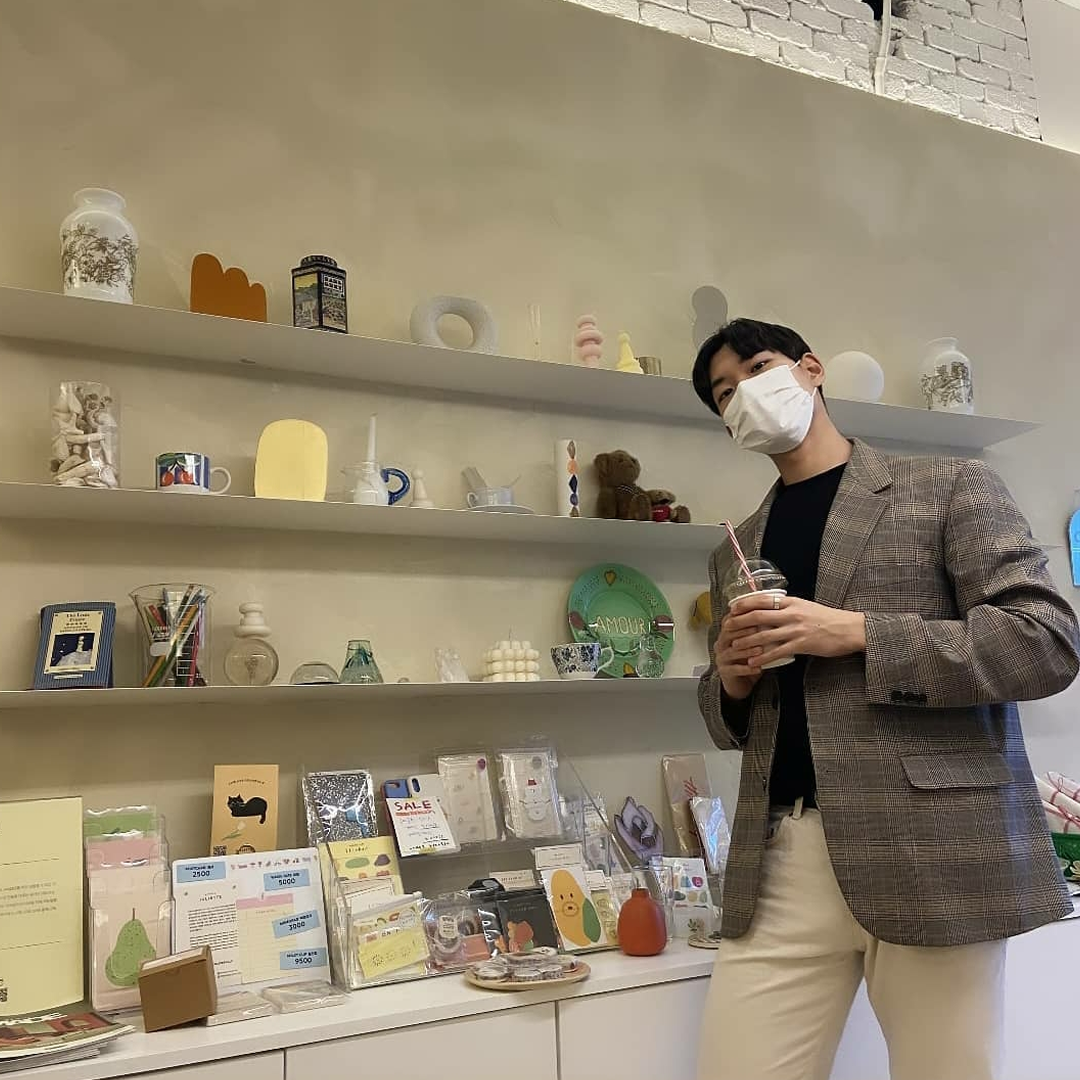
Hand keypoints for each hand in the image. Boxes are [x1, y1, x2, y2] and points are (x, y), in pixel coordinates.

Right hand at [713, 612, 764, 700]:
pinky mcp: (724, 672)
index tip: (756, 614)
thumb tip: (773, 618)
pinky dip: (747, 669)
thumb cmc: (747, 659)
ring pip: (732, 652)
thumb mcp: (752, 642)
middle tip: (758, 630)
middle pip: (728, 634)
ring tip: (760, 650)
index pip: (730, 622)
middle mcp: (721, 644)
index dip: (741, 618)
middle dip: (744, 631)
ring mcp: (721, 658)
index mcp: (726, 634)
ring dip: (747, 650)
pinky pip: (734, 670)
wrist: (740, 681)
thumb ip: (757, 630)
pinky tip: (758, 668)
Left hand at [723, 594, 865, 670]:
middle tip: (726, 628)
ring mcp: (796, 629)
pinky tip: (753, 662)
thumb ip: (788, 607)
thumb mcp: (806, 606)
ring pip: (764, 635)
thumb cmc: (828, 618)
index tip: (731, 609)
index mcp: (791, 602)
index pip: (762, 600)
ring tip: (734, 647)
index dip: (744, 604)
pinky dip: (763, 658)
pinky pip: (777, 652)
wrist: (849, 629)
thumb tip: (770, 608)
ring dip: (746, 642)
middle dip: (739, 622)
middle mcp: (791, 613)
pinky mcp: (801, 645)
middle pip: (758, 616)